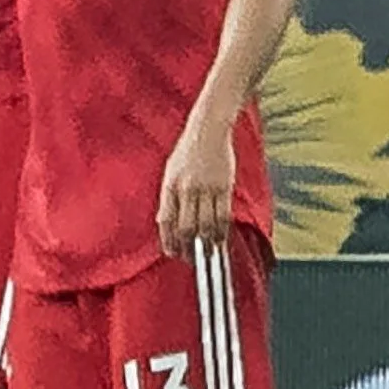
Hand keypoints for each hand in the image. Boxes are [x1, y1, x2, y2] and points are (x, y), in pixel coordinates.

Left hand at [154, 115, 234, 254]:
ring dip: (206, 243)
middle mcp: (186, 189)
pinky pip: (223, 215)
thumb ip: (168, 197)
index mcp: (169, 186)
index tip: (172, 253)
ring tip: (208, 253)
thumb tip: (164, 222)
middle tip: (191, 259)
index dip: (169, 241)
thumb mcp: (170, 172)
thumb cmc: (187, 151)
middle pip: (186, 227)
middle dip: (188, 247)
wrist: (208, 130)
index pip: (166, 221)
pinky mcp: (224, 187)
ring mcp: (206, 188)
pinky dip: (221, 231)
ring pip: (206, 224)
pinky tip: (221, 240)